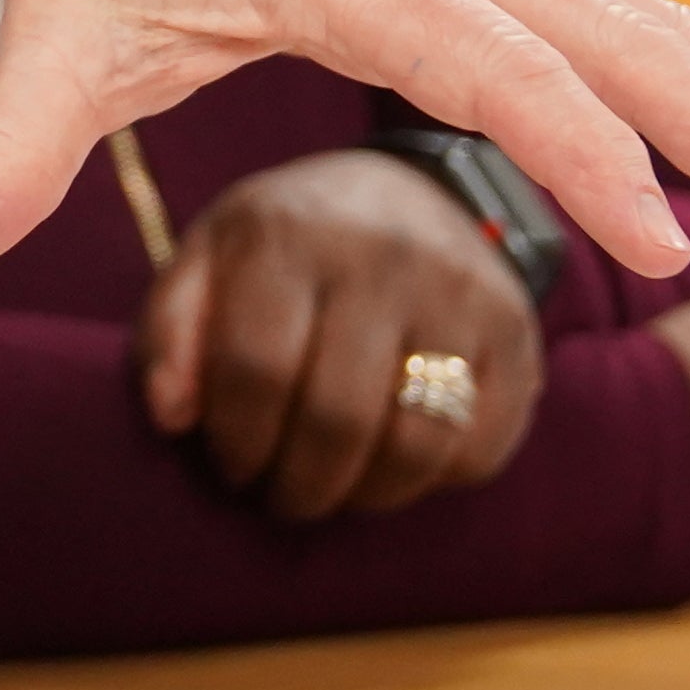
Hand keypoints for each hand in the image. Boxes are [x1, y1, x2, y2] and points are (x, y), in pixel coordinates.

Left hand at [134, 148, 544, 521]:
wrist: (406, 192)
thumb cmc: (288, 245)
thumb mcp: (209, 260)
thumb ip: (171, 331)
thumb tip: (173, 415)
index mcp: (290, 234)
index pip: (255, 370)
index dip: (237, 442)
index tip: (232, 466)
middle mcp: (384, 255)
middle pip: (337, 419)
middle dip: (299, 486)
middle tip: (284, 497)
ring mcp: (462, 293)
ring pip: (416, 445)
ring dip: (366, 496)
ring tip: (336, 491)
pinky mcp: (518, 332)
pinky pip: (480, 450)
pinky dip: (433, 482)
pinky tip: (397, 460)